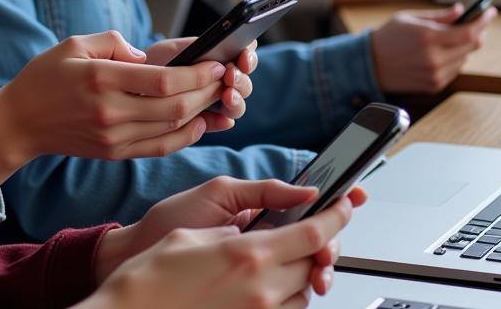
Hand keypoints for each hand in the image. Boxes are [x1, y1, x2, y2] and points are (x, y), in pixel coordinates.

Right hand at [0, 31, 233, 186]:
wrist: (19, 123)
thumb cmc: (46, 76)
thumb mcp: (75, 44)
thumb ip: (114, 42)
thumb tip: (147, 58)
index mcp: (101, 80)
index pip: (161, 81)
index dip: (195, 74)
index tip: (215, 63)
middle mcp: (110, 113)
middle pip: (174, 108)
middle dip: (206, 93)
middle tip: (225, 77)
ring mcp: (113, 138)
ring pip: (171, 130)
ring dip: (201, 113)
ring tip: (217, 96)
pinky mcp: (114, 153)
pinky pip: (159, 148)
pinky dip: (184, 136)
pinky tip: (198, 121)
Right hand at [84, 186, 364, 308]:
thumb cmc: (154, 271)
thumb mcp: (200, 226)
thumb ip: (246, 216)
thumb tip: (276, 210)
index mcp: (249, 255)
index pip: (313, 232)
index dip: (336, 215)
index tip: (345, 203)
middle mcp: (261, 290)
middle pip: (313, 263)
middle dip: (316, 244)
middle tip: (305, 228)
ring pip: (301, 292)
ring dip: (298, 273)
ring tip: (274, 258)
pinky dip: (283, 296)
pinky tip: (262, 283)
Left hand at [145, 37, 256, 129]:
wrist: (132, 85)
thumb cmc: (154, 61)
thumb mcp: (172, 49)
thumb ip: (196, 49)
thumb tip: (219, 59)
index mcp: (219, 55)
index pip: (245, 53)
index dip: (249, 55)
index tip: (243, 56)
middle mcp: (222, 79)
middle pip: (245, 82)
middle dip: (242, 80)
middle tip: (231, 77)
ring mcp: (216, 101)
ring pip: (237, 105)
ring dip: (237, 100)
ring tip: (227, 96)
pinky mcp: (205, 121)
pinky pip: (219, 124)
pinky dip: (223, 122)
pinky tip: (224, 121)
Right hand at [370, 5, 495, 92]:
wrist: (371, 64)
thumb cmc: (389, 37)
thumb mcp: (409, 18)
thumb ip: (438, 16)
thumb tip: (461, 11)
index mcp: (427, 37)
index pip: (468, 31)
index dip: (483, 21)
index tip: (490, 12)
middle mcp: (433, 58)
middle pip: (471, 45)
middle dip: (478, 32)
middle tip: (478, 22)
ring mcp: (435, 74)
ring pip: (466, 58)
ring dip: (465, 46)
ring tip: (452, 37)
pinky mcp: (434, 85)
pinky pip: (455, 70)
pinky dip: (455, 59)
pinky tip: (442, 52)